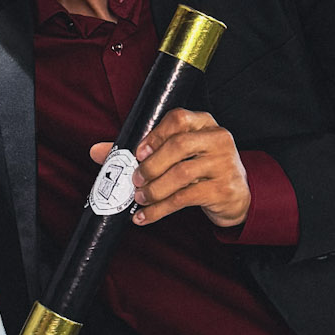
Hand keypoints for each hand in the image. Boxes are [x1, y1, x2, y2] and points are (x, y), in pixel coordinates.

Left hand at [90, 109, 249, 231]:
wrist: (237, 195)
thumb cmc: (201, 169)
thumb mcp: (177, 154)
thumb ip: (140, 150)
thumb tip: (97, 152)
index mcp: (204, 123)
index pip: (178, 119)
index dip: (155, 135)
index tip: (137, 153)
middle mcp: (218, 139)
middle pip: (179, 146)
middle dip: (151, 165)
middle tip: (135, 180)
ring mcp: (224, 164)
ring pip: (181, 174)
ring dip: (154, 189)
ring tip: (139, 198)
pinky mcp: (224, 189)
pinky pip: (185, 199)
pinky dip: (160, 209)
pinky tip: (146, 215)